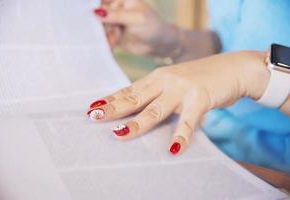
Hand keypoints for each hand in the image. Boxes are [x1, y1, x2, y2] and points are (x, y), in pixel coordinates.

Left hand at [87, 51, 268, 153]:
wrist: (231, 68)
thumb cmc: (199, 78)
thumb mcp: (174, 81)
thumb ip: (157, 92)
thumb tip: (138, 106)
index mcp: (157, 78)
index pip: (129, 90)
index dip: (111, 99)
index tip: (93, 107)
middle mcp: (166, 81)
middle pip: (135, 98)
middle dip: (114, 108)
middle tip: (94, 116)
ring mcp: (182, 89)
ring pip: (155, 110)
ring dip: (137, 123)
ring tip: (119, 134)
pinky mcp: (200, 99)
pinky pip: (188, 122)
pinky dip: (180, 136)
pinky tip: (173, 150)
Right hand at [94, 0, 177, 55]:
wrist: (160, 44)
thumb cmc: (152, 26)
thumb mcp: (134, 18)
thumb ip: (115, 15)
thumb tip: (96, 12)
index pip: (102, 0)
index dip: (93, 5)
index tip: (87, 14)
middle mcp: (116, 8)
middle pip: (98, 13)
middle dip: (98, 23)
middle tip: (100, 31)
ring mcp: (114, 22)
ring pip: (100, 27)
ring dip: (103, 35)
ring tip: (112, 41)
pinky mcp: (114, 34)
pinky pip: (104, 37)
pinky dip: (105, 42)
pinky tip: (110, 46)